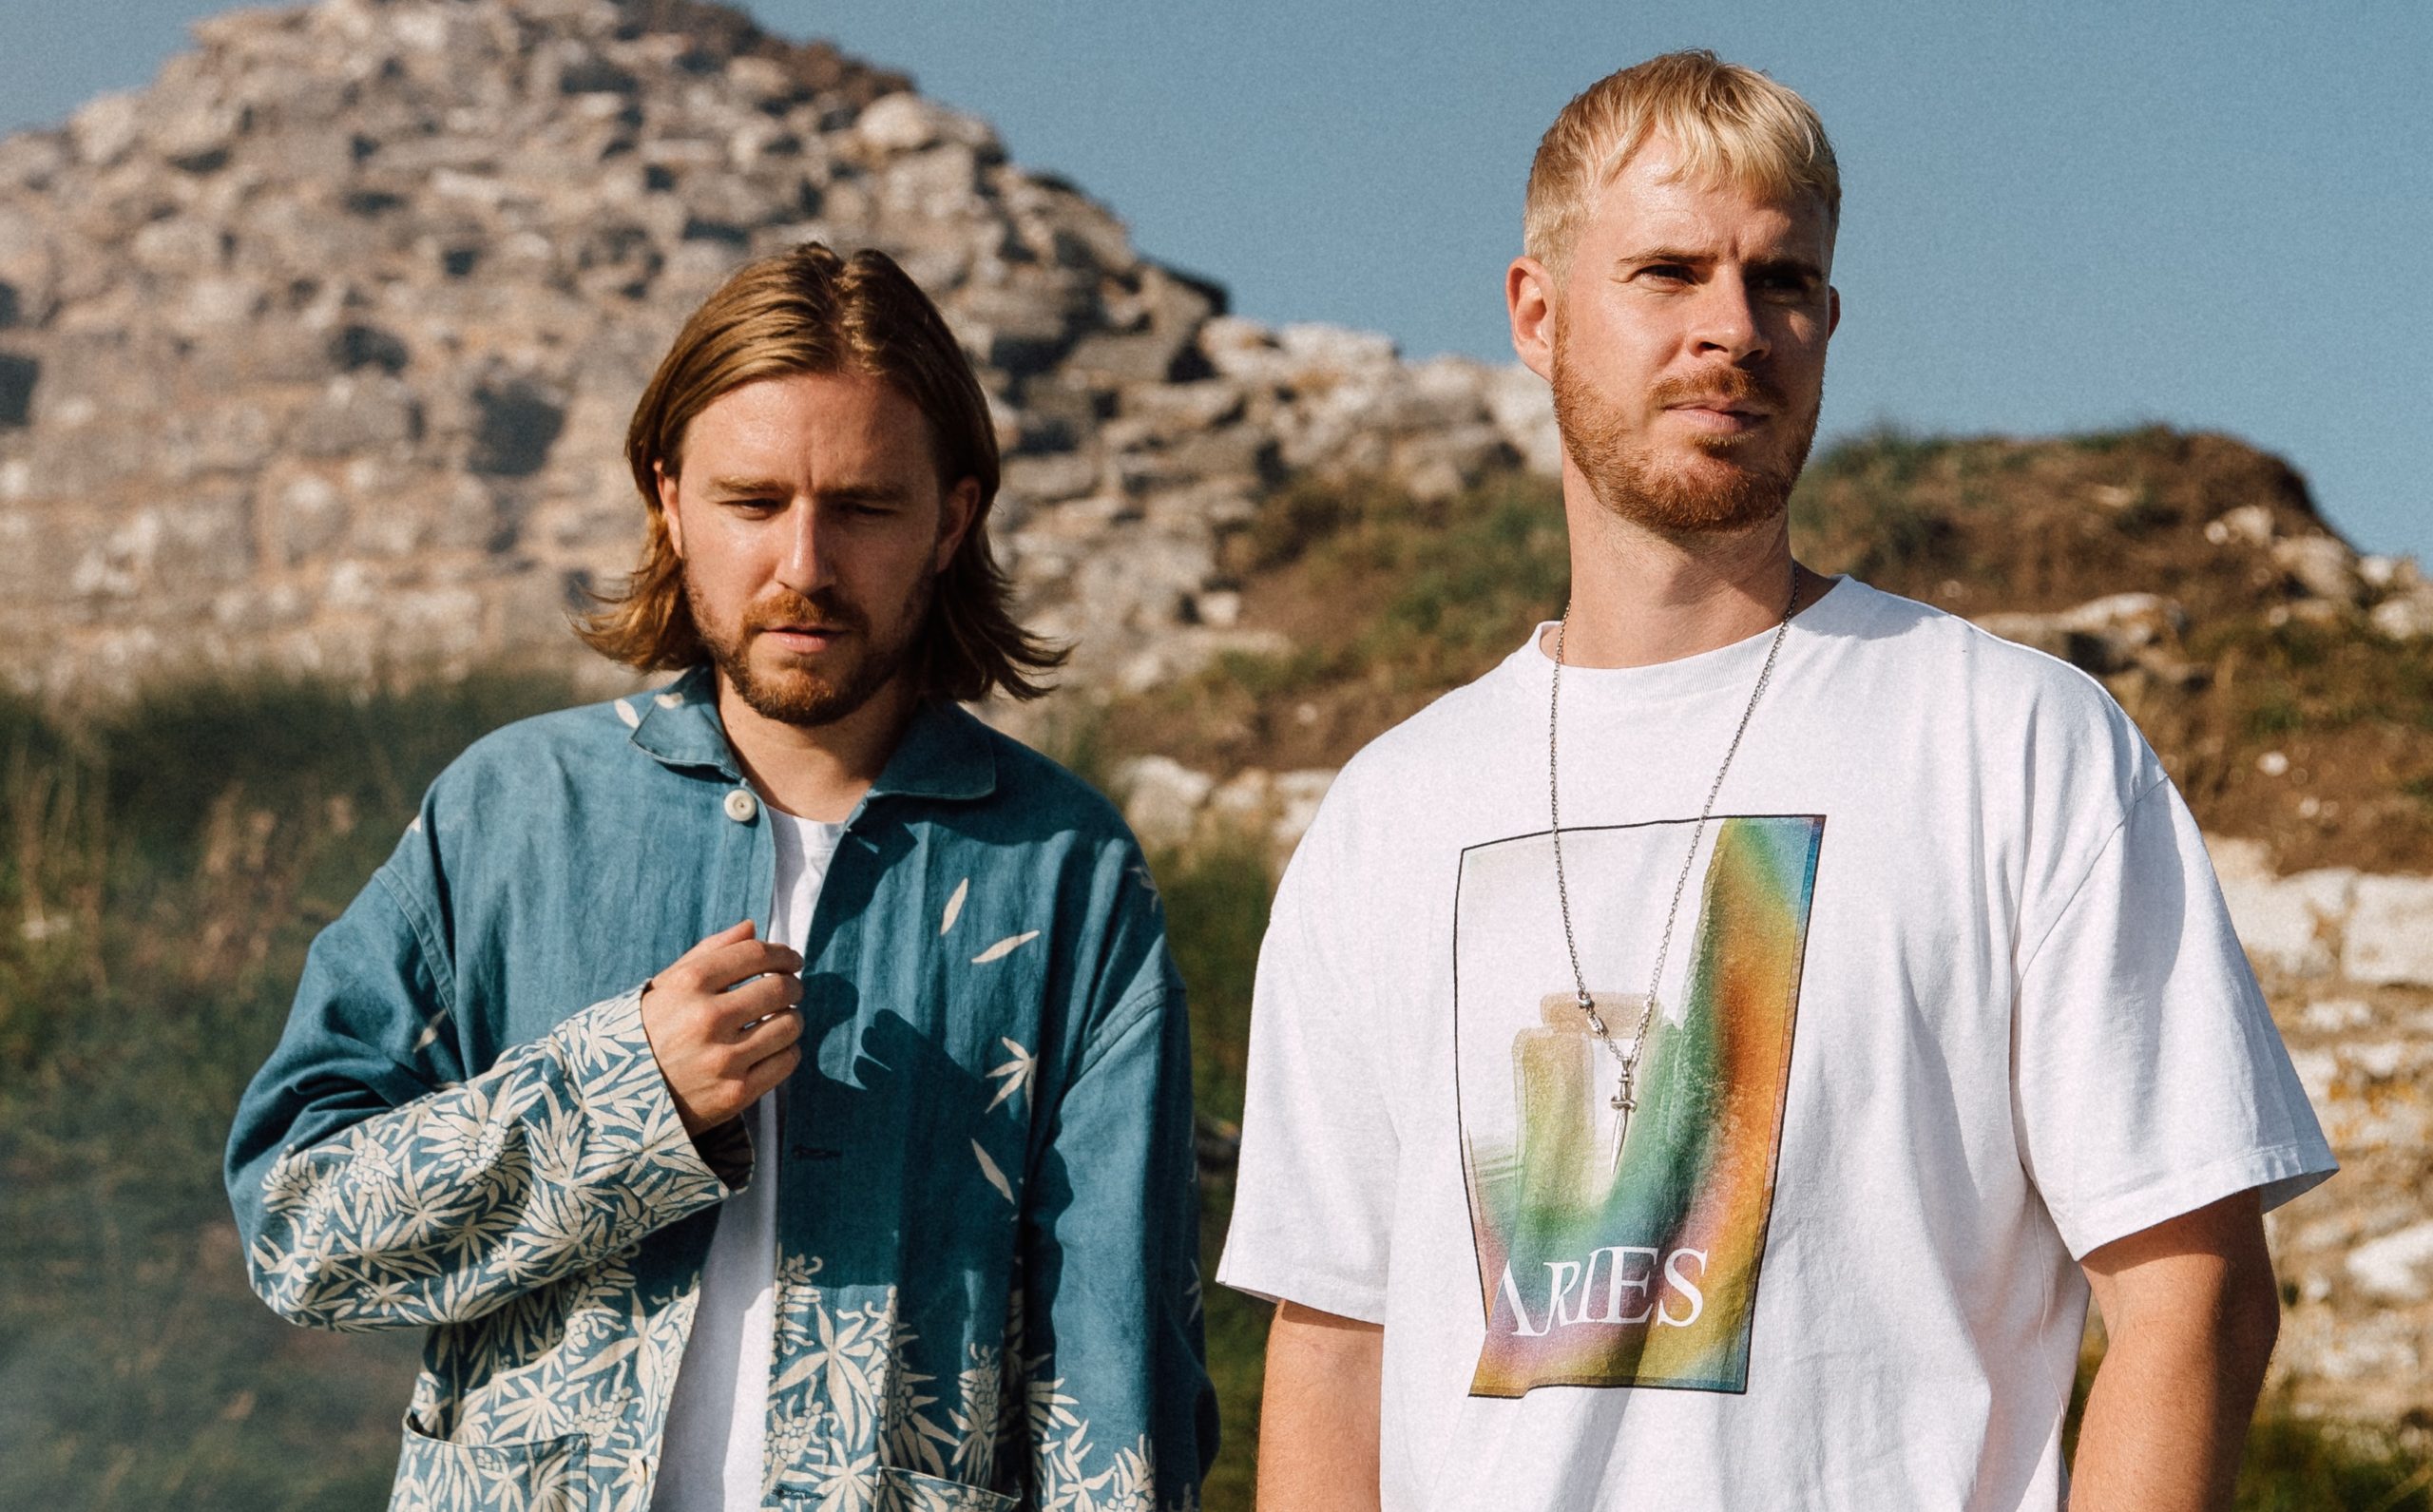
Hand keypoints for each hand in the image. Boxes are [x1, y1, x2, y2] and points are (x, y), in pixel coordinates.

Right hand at [639, 920, 804, 1133]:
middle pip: (779, 988)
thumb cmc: (649, 1031)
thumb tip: (752, 927)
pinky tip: (773, 1048)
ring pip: (789, 1025)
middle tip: (792, 989)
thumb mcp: (666, 986)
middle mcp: (706, 1019)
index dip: (783, 954)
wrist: (619, 1096)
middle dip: (793, 985)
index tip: (792, 960)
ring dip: (792, 1018)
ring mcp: (722, 1059)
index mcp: (688, 984)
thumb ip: (709, 952)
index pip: (756, 954)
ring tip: (781, 1019)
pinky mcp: (735, 1093)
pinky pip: (786, 1061)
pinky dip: (787, 1050)